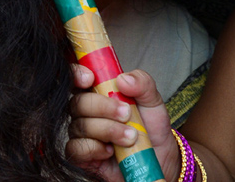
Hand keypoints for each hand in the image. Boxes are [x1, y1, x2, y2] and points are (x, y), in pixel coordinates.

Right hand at [66, 66, 177, 181]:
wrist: (158, 159)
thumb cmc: (151, 128)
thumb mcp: (153, 101)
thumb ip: (142, 83)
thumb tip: (122, 79)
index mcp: (99, 92)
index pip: (77, 78)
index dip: (76, 74)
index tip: (90, 78)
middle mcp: (86, 111)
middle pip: (78, 102)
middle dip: (103, 107)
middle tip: (127, 114)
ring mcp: (82, 133)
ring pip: (80, 125)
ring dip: (107, 130)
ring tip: (130, 137)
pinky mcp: (81, 156)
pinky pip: (76, 148)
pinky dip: (95, 148)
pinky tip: (111, 150)